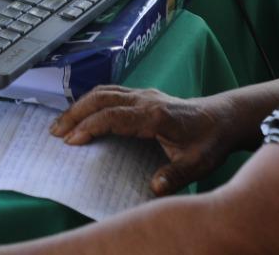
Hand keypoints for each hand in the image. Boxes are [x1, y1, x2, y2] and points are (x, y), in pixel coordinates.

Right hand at [49, 86, 242, 195]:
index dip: (90, 127)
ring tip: (60, 125)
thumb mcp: (197, 164)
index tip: (71, 142)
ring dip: (80, 106)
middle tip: (54, 133)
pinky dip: (91, 101)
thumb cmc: (209, 142)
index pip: (113, 116)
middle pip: (101, 99)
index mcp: (155, 115)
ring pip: (104, 92)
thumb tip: (154, 187)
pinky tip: (82, 113)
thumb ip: (176, 175)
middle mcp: (145, 99)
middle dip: (75, 114)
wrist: (223, 118)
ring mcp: (143, 94)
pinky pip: (111, 92)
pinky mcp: (143, 95)